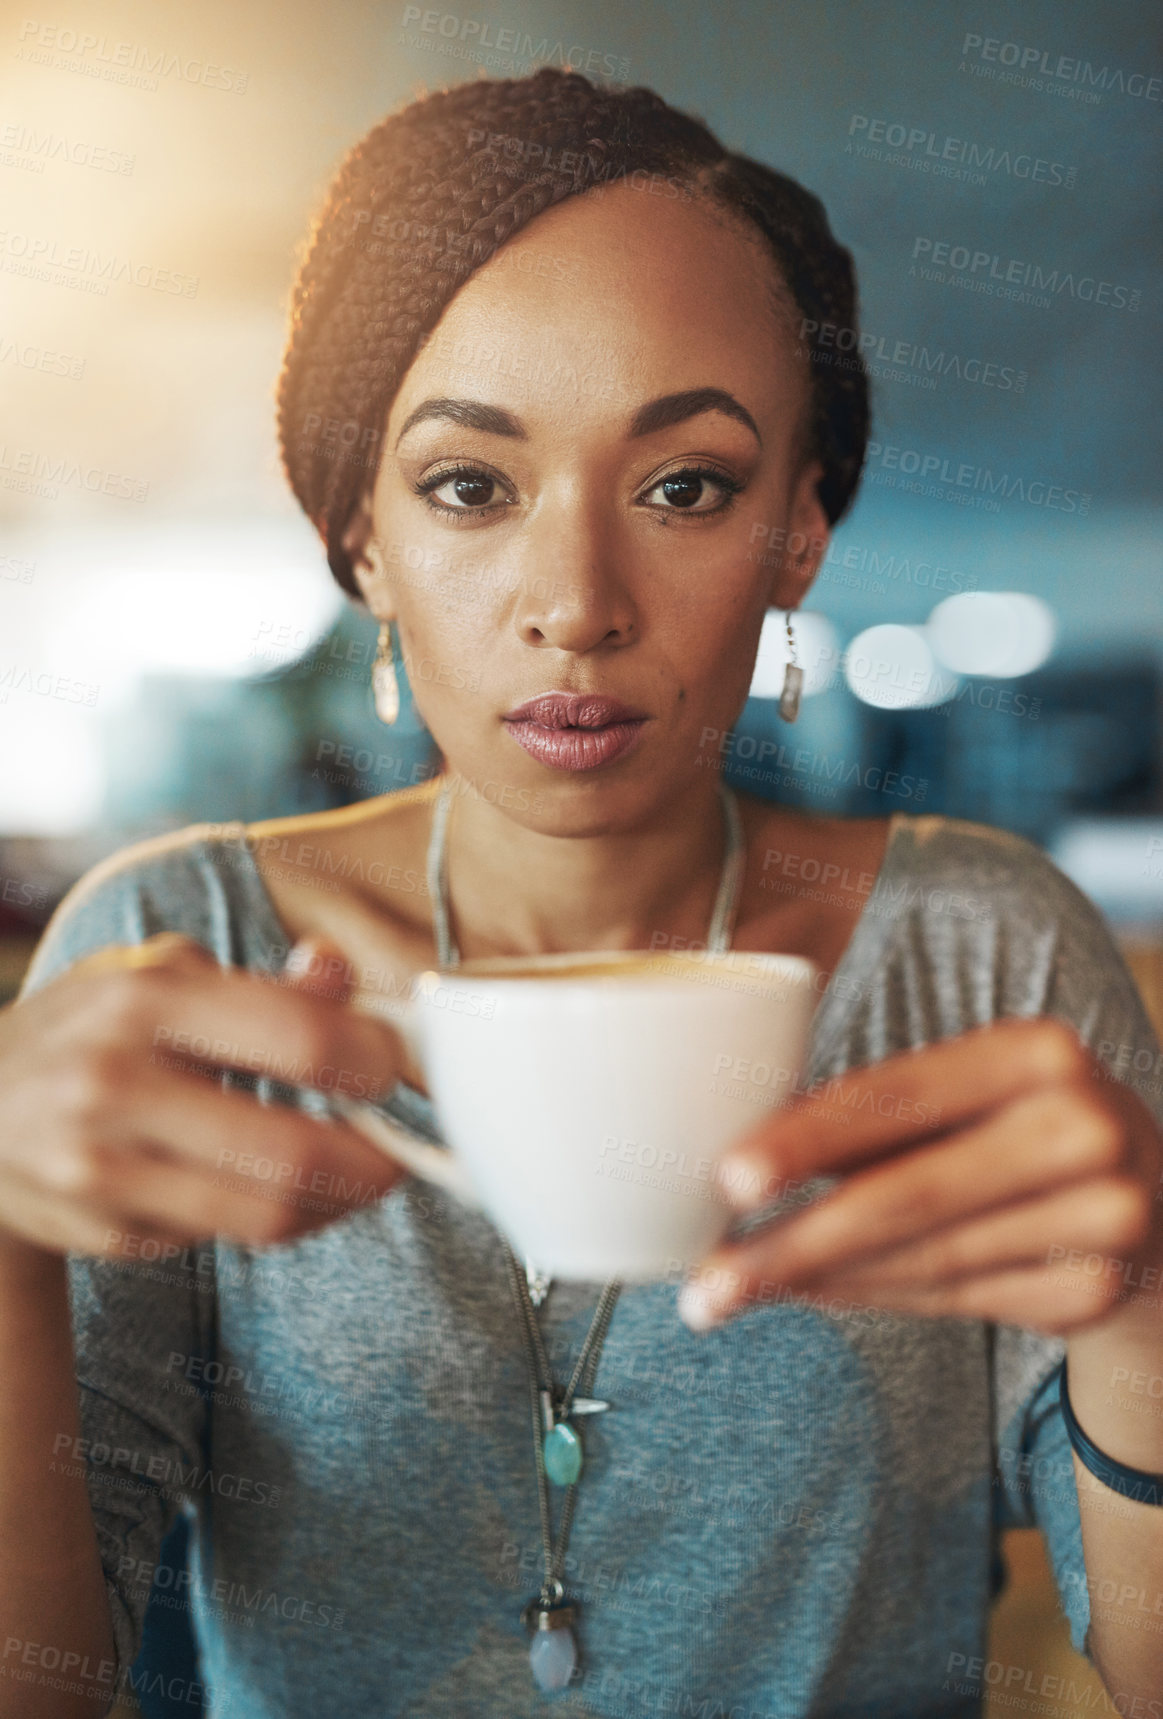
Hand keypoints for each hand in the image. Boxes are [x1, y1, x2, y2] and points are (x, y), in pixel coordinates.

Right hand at [0, 932, 409, 1260]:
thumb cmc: (94, 1029)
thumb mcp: (163, 975)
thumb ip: (262, 982)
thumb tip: (339, 972)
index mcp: (141, 1000)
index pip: (297, 1038)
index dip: (370, 1059)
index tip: (389, 1066)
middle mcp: (112, 1086)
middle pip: (290, 1153)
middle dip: (372, 1160)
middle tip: (398, 1149)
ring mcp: (102, 1171)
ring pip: (267, 1215)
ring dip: (338, 1201)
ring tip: (359, 1174)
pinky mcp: (105, 1234)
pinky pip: (227, 1237)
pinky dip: (279, 1218)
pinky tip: (286, 1188)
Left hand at [678, 1017, 1162, 1337]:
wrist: (1156, 1192)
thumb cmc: (1015, 1122)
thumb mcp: (966, 1088)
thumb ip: (875, 1110)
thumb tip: (734, 1155)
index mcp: (1036, 1050)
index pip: (899, 1097)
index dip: (807, 1139)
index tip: (726, 1179)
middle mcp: (1084, 1128)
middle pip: (908, 1196)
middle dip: (793, 1243)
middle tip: (705, 1281)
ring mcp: (1102, 1217)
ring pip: (923, 1260)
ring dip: (817, 1280)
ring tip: (733, 1290)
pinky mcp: (1094, 1290)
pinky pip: (953, 1300)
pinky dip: (872, 1298)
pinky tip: (811, 1293)